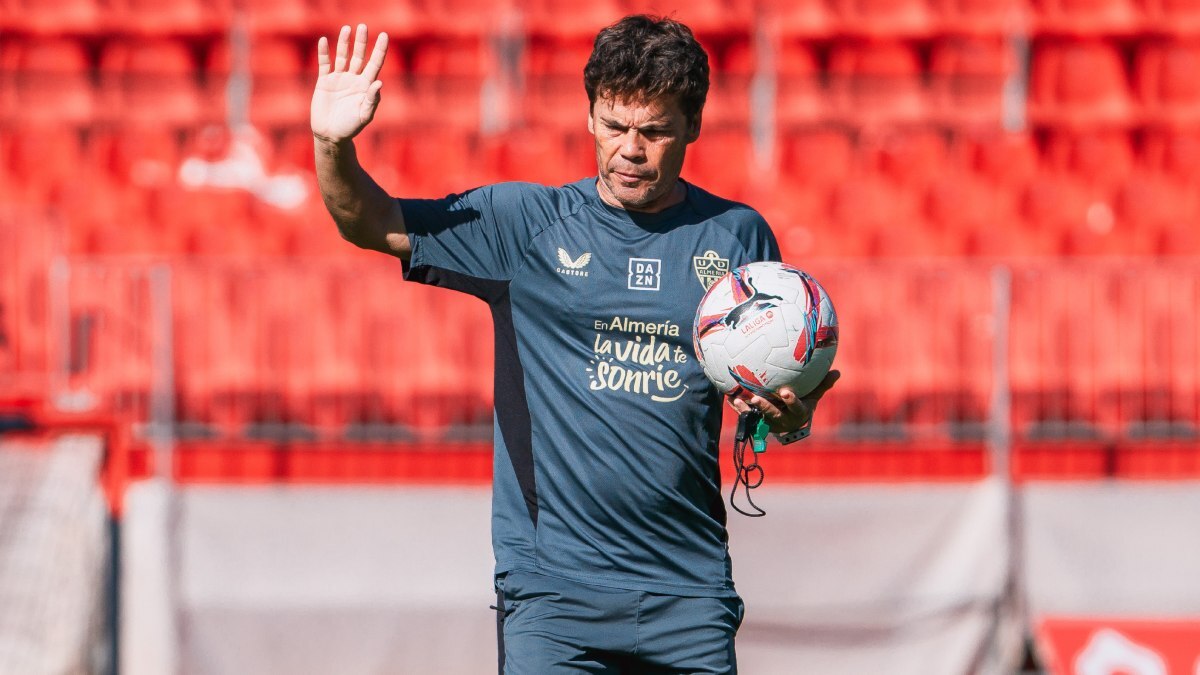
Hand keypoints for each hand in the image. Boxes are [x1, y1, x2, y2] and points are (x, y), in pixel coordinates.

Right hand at [311, 24, 388, 142]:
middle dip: (362, 42)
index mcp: (366, 86)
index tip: (384, 36)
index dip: (380, 50)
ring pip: (343, 56)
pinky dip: (324, 53)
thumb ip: (371, 100)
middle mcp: (354, 79)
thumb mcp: (364, 115)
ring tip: (346, 28)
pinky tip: (324, 41)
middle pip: (359, 56)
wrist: (331, 134)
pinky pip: (325, 64)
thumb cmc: (351, 127)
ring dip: (344, 43)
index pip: (375, 64)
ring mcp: (339, 79)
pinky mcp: (325, 82)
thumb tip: (378, 83)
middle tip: (363, 26)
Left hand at [729, 370, 840, 434]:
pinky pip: (747, 416)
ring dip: (747, 409)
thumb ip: (823, 384)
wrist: (790, 422)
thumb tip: (837, 372)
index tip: (785, 392)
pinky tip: (729, 397)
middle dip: (765, 407)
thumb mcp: (814, 395)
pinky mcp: (758, 422)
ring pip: (758, 417)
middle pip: (774, 415)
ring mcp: (769, 423)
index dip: (791, 402)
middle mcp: (783, 420)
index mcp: (798, 414)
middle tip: (756, 399)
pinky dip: (738, 408)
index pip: (796, 408)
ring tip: (738, 399)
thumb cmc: (803, 403)